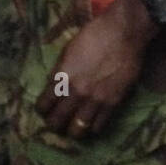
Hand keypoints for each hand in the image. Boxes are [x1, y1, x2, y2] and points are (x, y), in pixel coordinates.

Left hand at [35, 0, 151, 136]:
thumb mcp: (68, 49)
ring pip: (78, 130)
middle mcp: (76, 92)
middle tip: (55, 123)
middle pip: (57, 121)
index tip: (44, 110)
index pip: (44, 104)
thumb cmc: (94, 34)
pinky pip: (99, 126)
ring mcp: (95, 100)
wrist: (123, 32)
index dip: (42, 110)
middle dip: (53, 124)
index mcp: (62, 76)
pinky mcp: (113, 103)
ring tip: (72, 129)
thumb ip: (60, 70)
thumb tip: (54, 85)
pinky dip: (93, 128)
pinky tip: (91, 124)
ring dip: (72, 131)